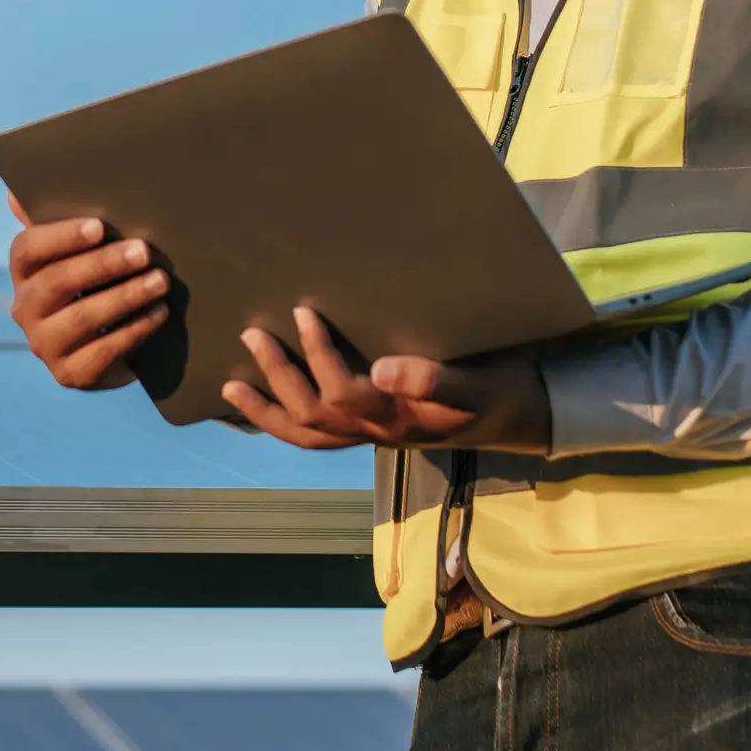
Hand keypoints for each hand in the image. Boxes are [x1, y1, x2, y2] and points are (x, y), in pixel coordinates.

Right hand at [6, 192, 169, 390]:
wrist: (109, 341)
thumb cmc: (96, 281)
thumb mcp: (80, 249)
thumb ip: (54, 219)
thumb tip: (15, 193)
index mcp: (23, 272)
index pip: (27, 249)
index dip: (62, 237)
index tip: (99, 226)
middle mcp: (24, 309)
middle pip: (57, 282)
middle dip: (103, 265)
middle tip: (143, 251)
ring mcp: (44, 345)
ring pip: (81, 318)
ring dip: (125, 296)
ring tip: (160, 281)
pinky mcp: (68, 374)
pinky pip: (102, 351)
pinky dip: (134, 330)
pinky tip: (158, 312)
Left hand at [222, 306, 552, 452]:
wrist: (519, 416)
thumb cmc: (497, 389)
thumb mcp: (475, 383)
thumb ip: (432, 380)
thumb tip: (380, 370)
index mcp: (398, 417)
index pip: (345, 392)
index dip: (318, 355)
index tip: (302, 312)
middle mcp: (376, 431)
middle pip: (314, 414)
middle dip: (278, 375)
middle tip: (251, 332)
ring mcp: (370, 436)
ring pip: (308, 434)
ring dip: (267, 410)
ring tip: (231, 383)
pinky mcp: (370, 432)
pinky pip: (318, 438)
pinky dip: (283, 425)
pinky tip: (258, 405)